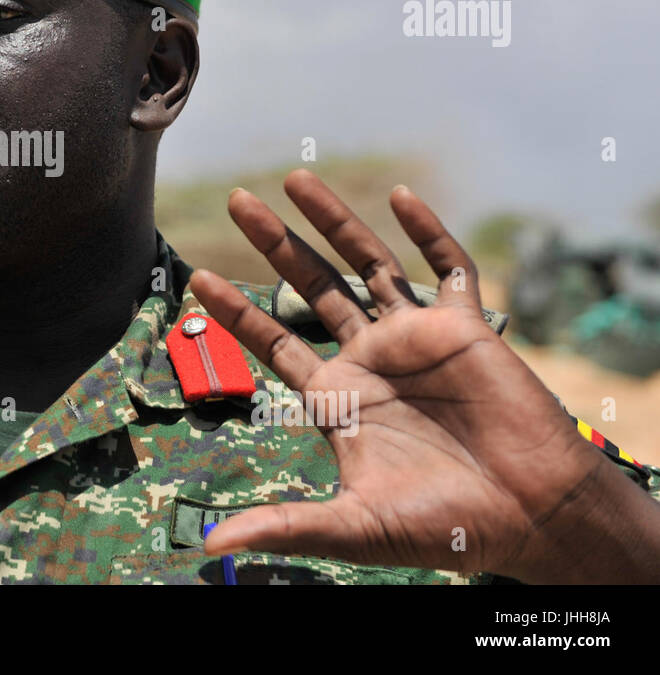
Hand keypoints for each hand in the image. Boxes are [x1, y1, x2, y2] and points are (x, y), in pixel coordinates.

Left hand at [192, 169, 659, 582]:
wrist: (529, 518)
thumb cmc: (444, 526)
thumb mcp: (354, 527)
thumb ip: (284, 526)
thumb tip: (210, 547)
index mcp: (337, 396)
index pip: (273, 340)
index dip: (236, 311)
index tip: (196, 279)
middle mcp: (370, 357)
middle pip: (311, 286)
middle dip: (275, 244)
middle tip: (237, 201)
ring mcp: (415, 337)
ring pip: (367, 264)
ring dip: (334, 222)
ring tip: (294, 180)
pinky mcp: (465, 327)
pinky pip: (446, 268)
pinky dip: (426, 232)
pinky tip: (400, 198)